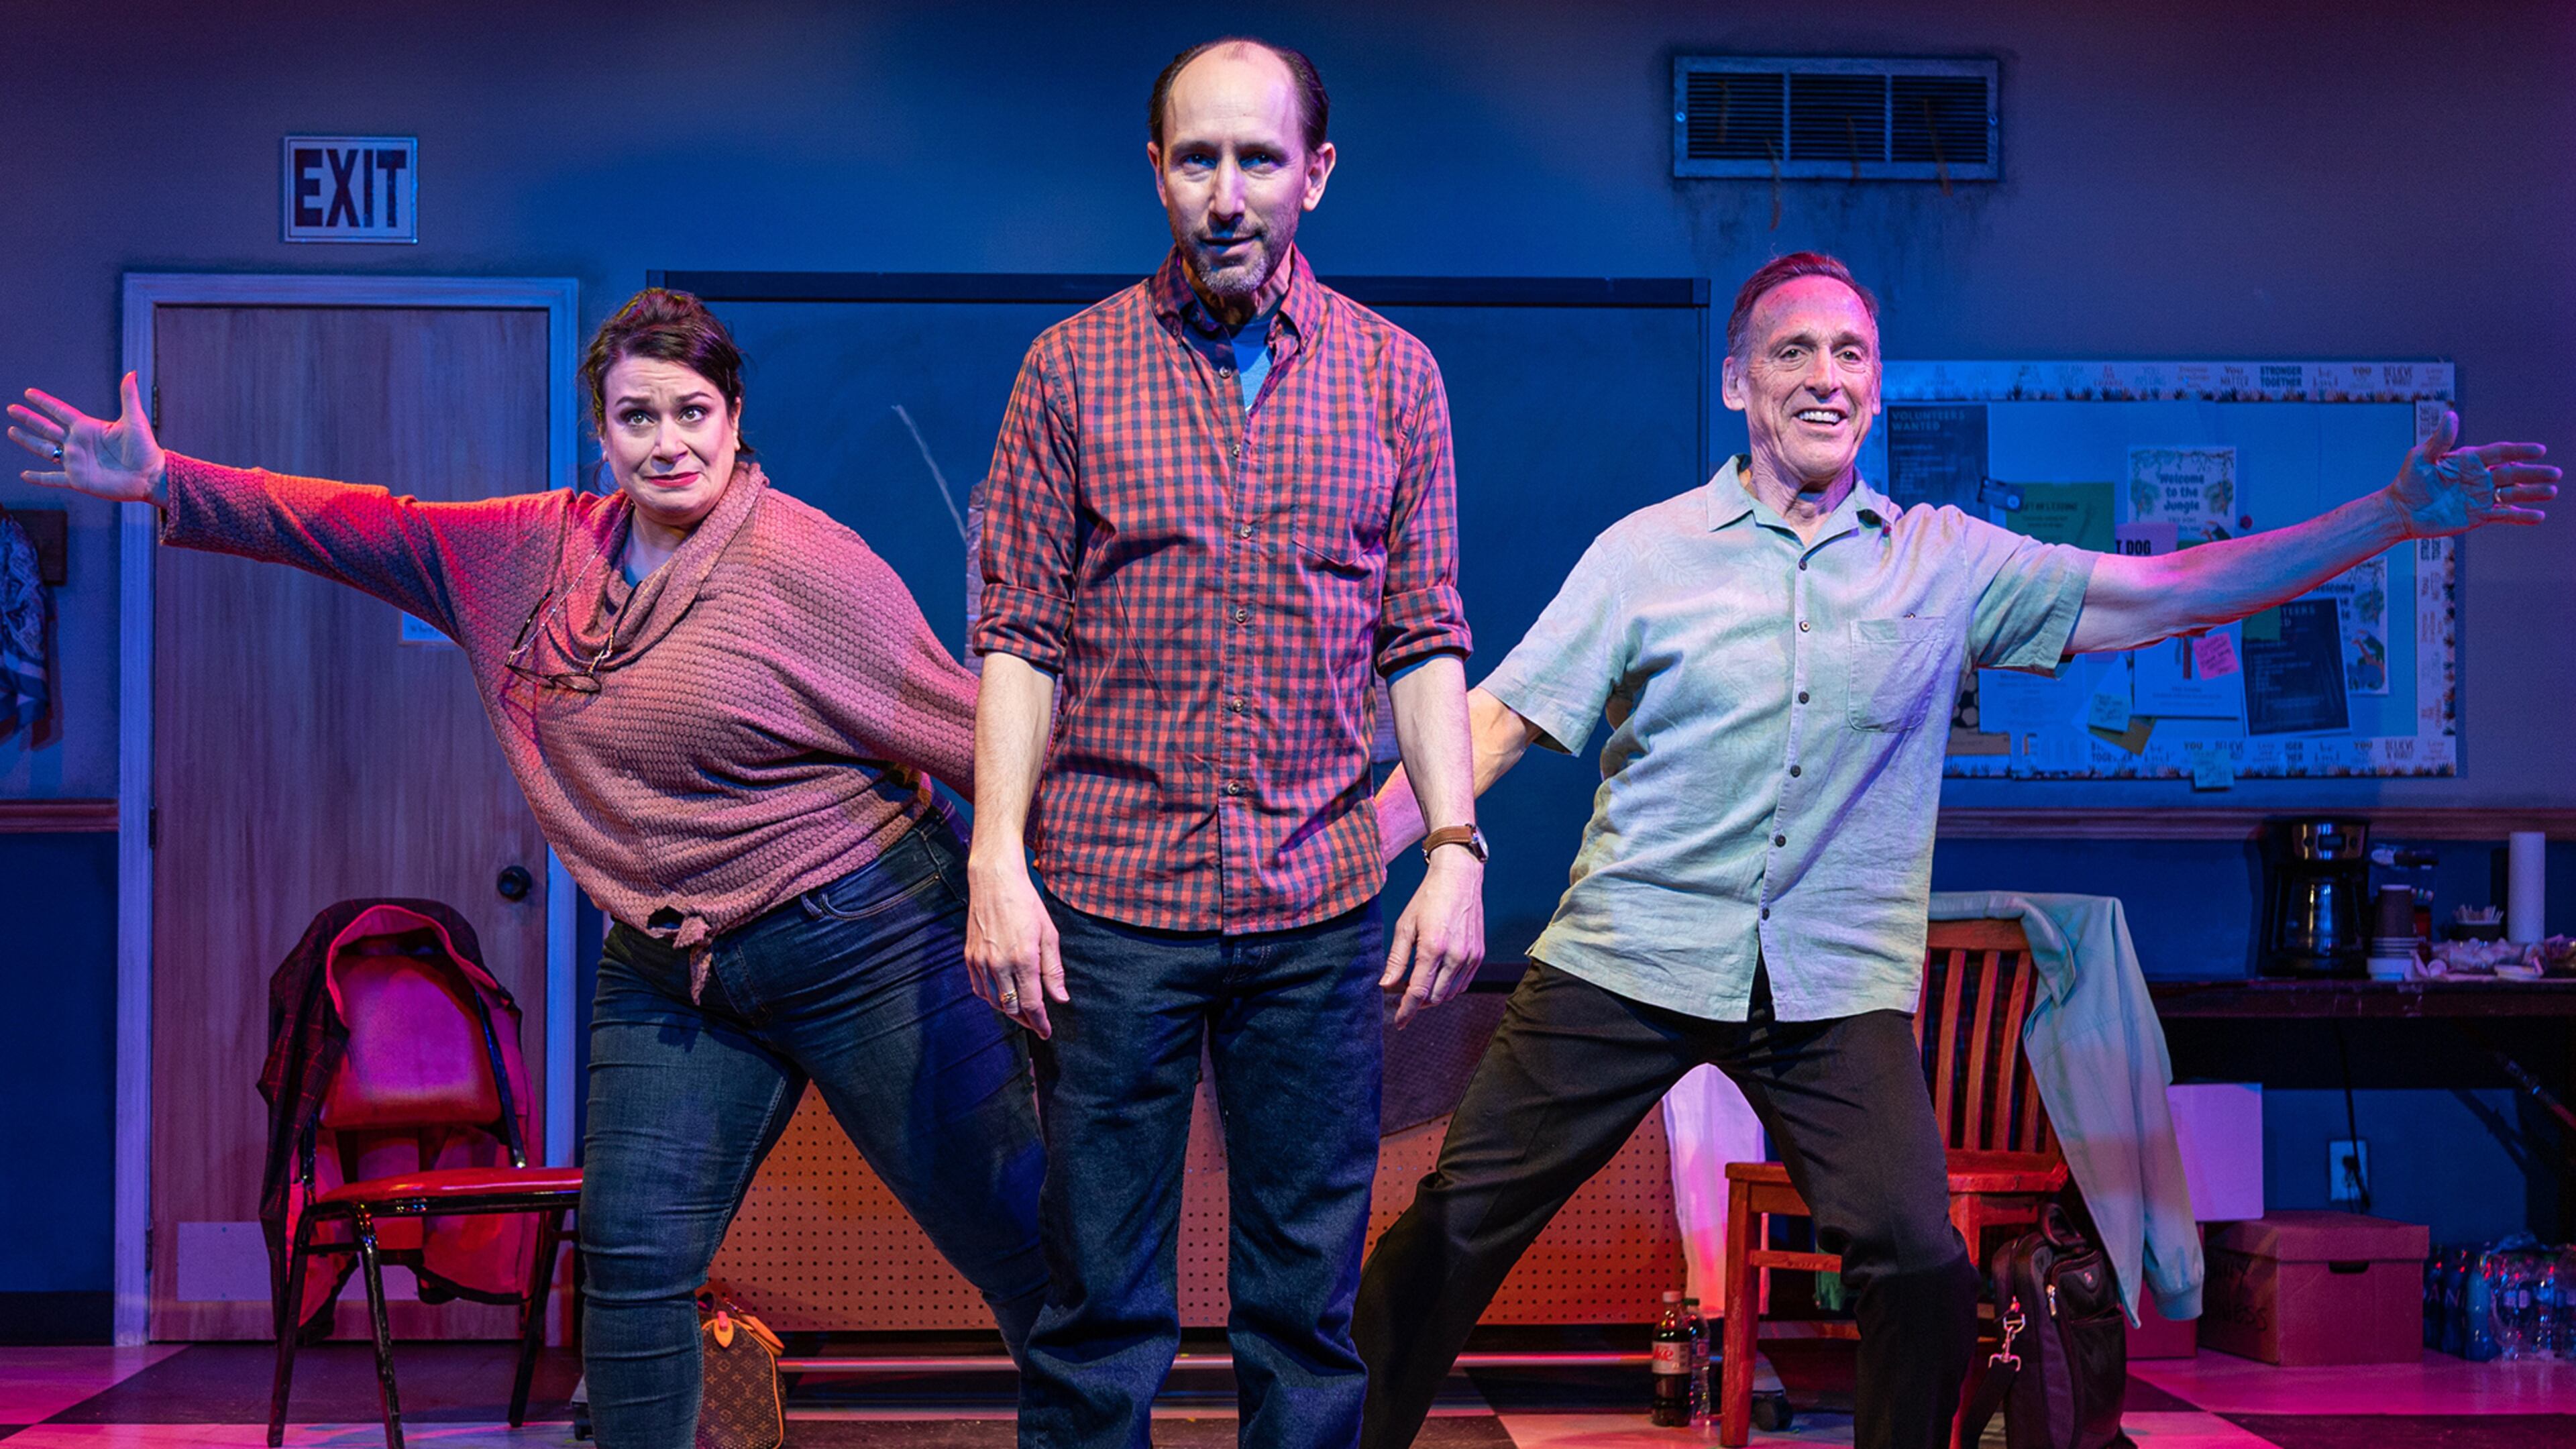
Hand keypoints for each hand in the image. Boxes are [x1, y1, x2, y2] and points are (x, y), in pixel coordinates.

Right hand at [10, 373, 166, 504]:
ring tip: (11, 431)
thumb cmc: (145, 448)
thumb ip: (129, 397)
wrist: (151, 476)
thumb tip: (132, 373)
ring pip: (45, 450)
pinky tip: (24, 475)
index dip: (44, 402)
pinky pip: (53, 479)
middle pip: (46, 428)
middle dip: (29, 419)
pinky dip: (38, 478)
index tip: (28, 393)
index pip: (60, 411)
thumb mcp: (135, 420)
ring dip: (28, 441)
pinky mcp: (78, 480)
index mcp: (88, 427)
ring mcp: (76, 462)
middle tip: (12, 408)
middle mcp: (78, 443)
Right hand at [965, 853, 1066, 1037]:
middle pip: (1012, 1008)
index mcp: (1023, 959)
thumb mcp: (1049, 934)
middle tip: (1037, 1022)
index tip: (1046, 1032)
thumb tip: (1061, 998)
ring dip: (1009, 1011)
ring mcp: (981, 962)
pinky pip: (979, 989)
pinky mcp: (969, 957)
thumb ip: (1054, 970)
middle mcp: (999, 964)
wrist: (994, 882)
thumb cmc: (1026, 904)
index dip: (1040, 1022)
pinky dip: (992, 998)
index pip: (1032, 1004)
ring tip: (1022, 1011)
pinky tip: (1002, 996)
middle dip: (1026, 1020)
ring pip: (994, 1001)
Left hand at [1380, 848, 1484, 1028]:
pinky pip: (1463, 984)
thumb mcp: (1405, 925)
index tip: (1398, 1023)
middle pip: (1435, 998)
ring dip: (1433, 997)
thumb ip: (1396, 959)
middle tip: (1401, 994)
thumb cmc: (1427, 899)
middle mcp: (1456, 956)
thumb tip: (1385, 985)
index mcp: (1433, 948)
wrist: (1459, 878)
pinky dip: (1448, 988)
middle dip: (1417, 1003)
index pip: (1419, 992)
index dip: (1406, 1011)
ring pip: (1450, 994)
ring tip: (1417, 985)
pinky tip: (1436, 979)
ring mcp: (1471, 957)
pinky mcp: (1479, 955)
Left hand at [2389, 411, 2556, 537]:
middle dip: (2534, 473)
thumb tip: (2451, 415)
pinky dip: (2521, 516)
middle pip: (2513, 473)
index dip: (2520, 450)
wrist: (2401, 511)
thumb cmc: (2409, 481)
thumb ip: (2440, 439)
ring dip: (2533, 493)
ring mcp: (2481, 496)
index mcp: (2470, 460)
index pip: (2501, 452)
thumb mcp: (2422, 457)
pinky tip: (2539, 516)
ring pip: (2513, 493)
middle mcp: (2480, 477)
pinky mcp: (2479, 515)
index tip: (2539, 450)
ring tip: (2552, 491)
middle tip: (2556, 473)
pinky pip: (2504, 515)